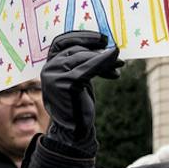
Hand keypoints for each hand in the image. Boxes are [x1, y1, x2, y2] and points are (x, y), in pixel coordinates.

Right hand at [40, 29, 121, 149]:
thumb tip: (106, 47)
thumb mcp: (79, 79)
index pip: (62, 42)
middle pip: (76, 50)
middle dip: (98, 52)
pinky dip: (104, 65)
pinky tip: (115, 70)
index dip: (82, 37)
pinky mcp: (67, 83)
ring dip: (105, 59)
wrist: (73, 131)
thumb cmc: (77, 103)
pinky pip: (89, 68)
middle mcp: (48, 69)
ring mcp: (56, 76)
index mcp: (48, 66)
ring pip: (84, 58)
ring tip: (120, 64)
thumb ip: (83, 63)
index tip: (102, 38)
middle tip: (118, 54)